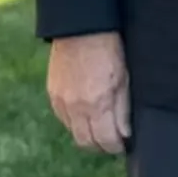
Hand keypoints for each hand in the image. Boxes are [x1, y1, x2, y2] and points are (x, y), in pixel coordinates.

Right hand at [47, 32, 130, 155]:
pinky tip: (86, 116)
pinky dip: (75, 124)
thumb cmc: (109, 50)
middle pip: (86, 142)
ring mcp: (61, 102)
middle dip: (101, 147)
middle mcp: (76, 107)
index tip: (123, 145)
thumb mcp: (124, 78)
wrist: (80, 29)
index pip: (105, 139)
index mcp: (97, 103)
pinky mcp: (52, 95)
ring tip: (101, 131)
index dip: (116, 147)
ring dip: (87, 137)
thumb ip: (122, 109)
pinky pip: (63, 119)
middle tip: (112, 143)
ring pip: (73, 133)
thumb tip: (124, 134)